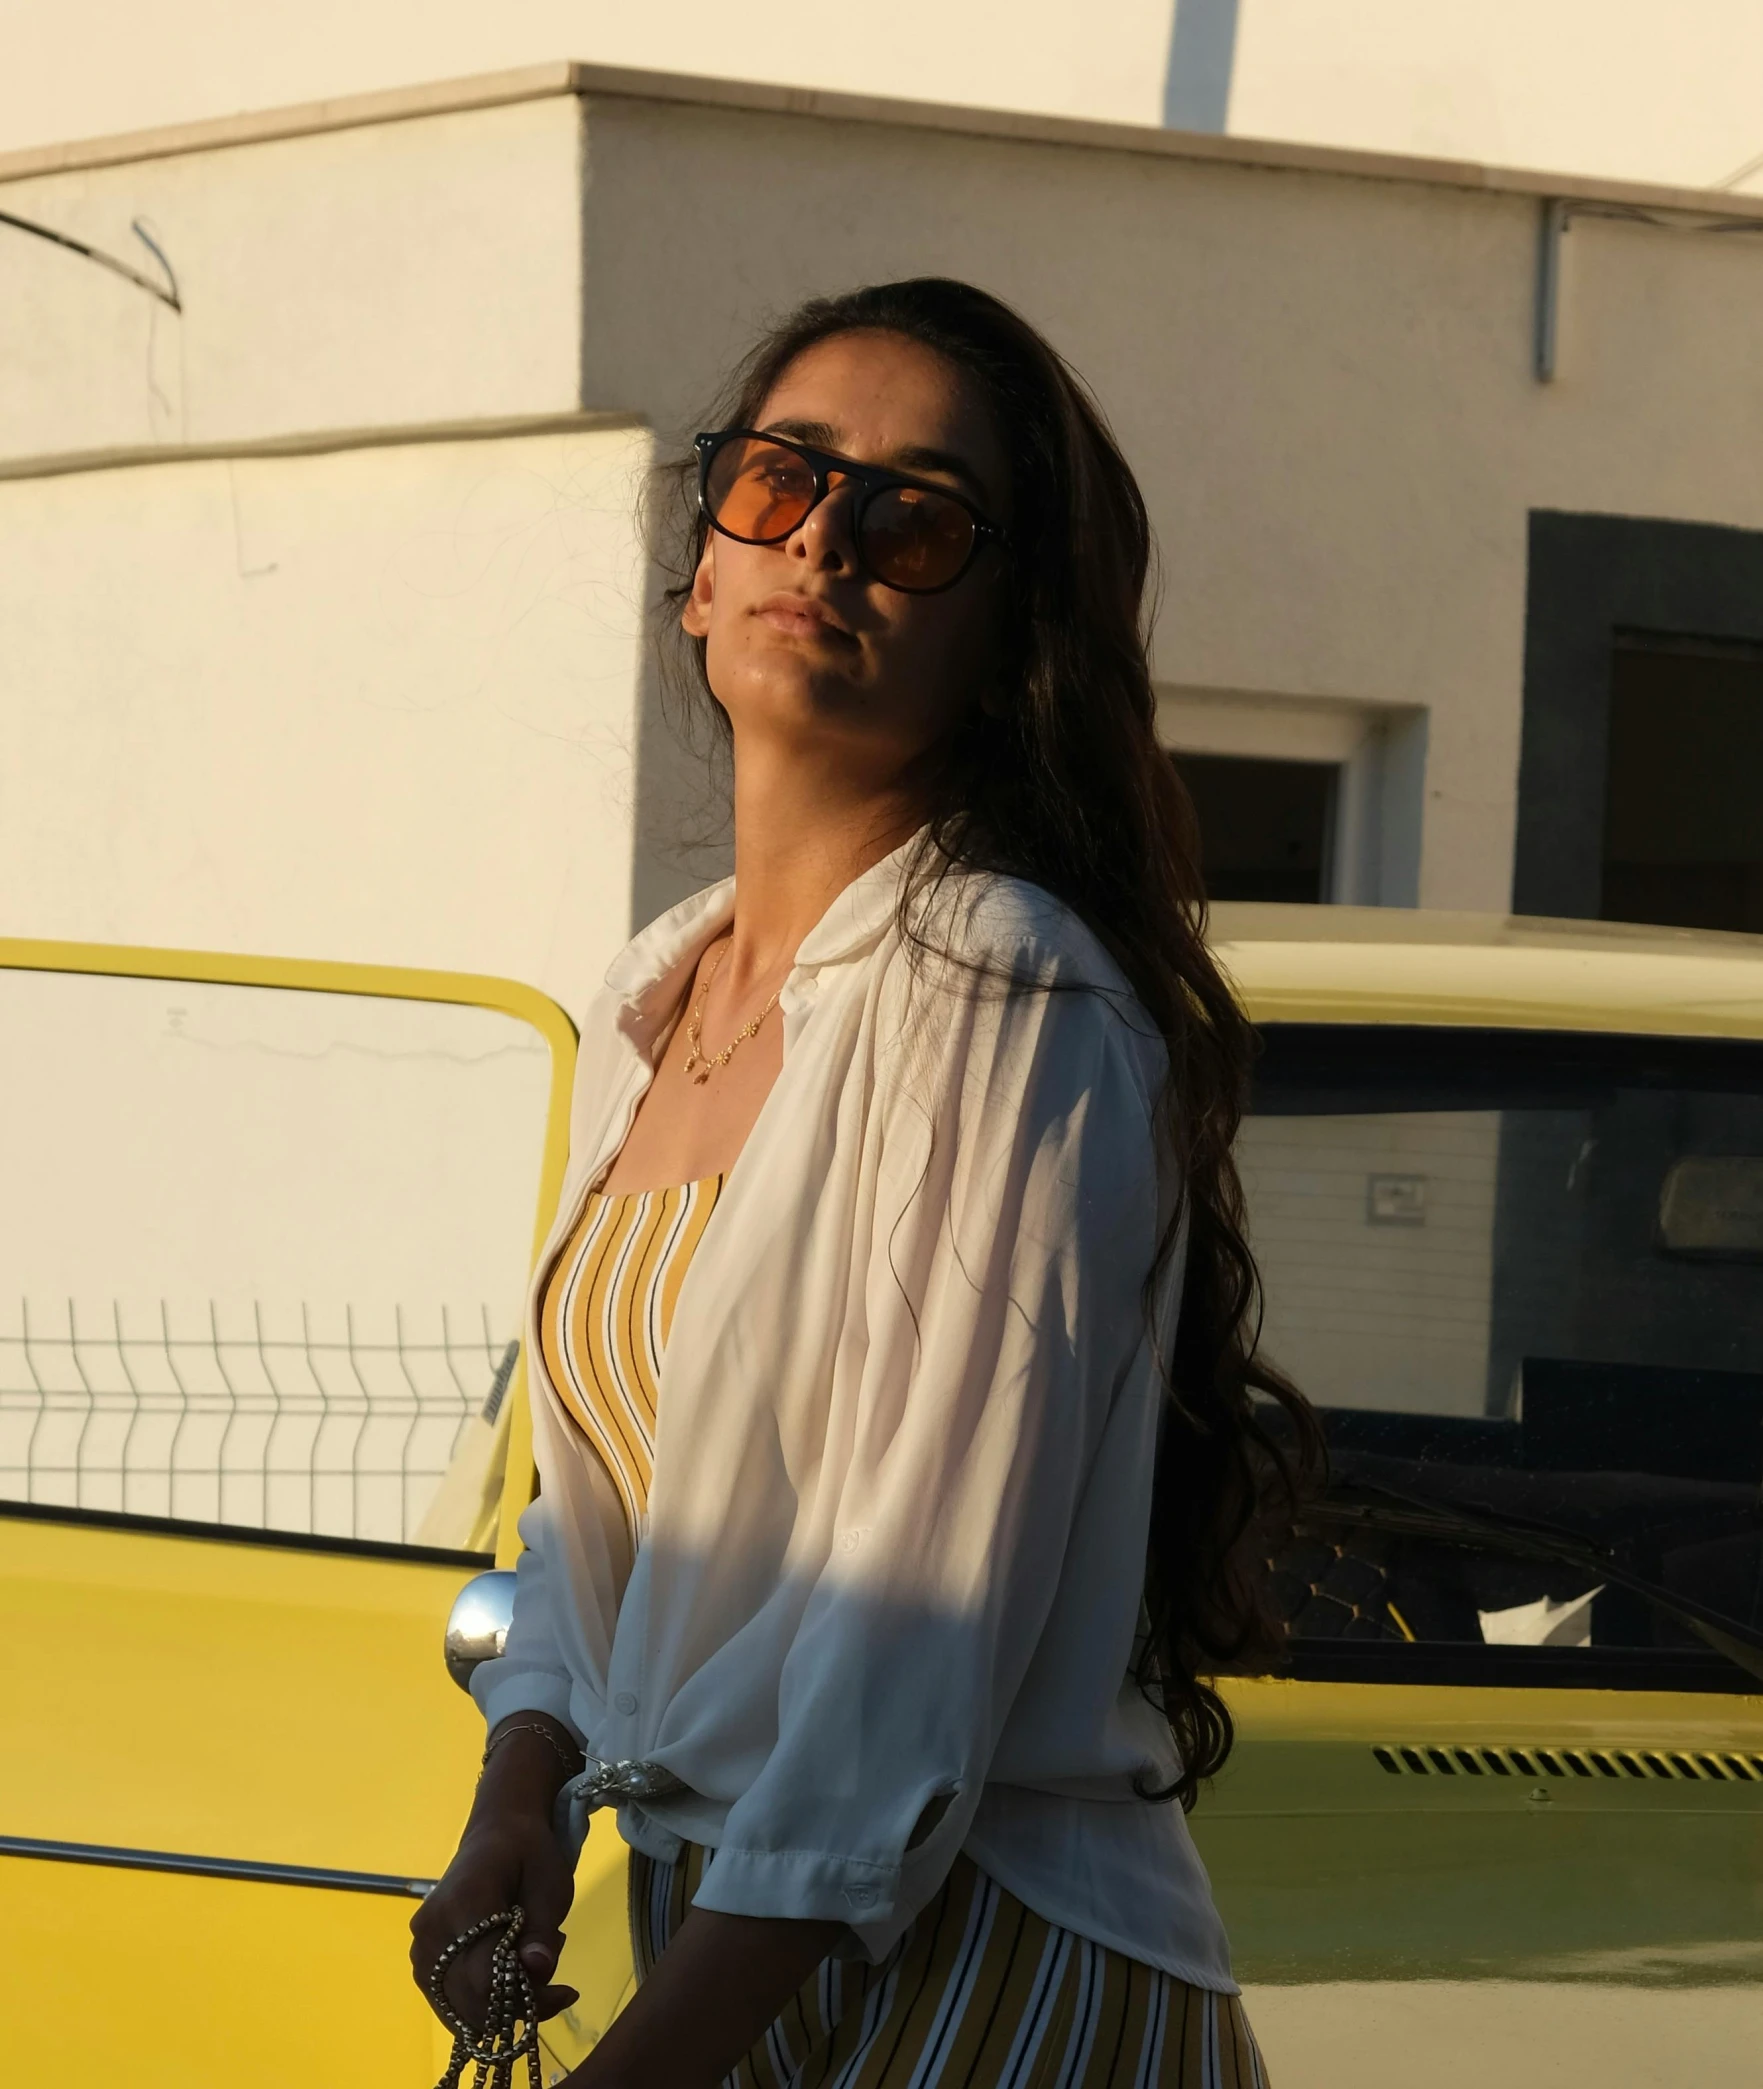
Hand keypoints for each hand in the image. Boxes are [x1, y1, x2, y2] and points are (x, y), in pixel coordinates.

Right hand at [411, 1809, 579, 2027]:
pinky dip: (484, 2002)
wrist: (497, 1832)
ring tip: (529, 1964)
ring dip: (502, 2004)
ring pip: (461, 2009)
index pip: (487, 1978)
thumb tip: (537, 1969)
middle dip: (519, 2003)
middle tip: (553, 1977)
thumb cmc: (528, 1853)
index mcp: (463, 1904)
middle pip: (472, 2000)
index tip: (566, 1991)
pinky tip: (509, 1974)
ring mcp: (421, 1948)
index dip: (528, 1997)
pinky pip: (452, 2002)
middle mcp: (431, 1931)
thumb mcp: (551, 1884)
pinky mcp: (423, 1961)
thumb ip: (542, 1929)